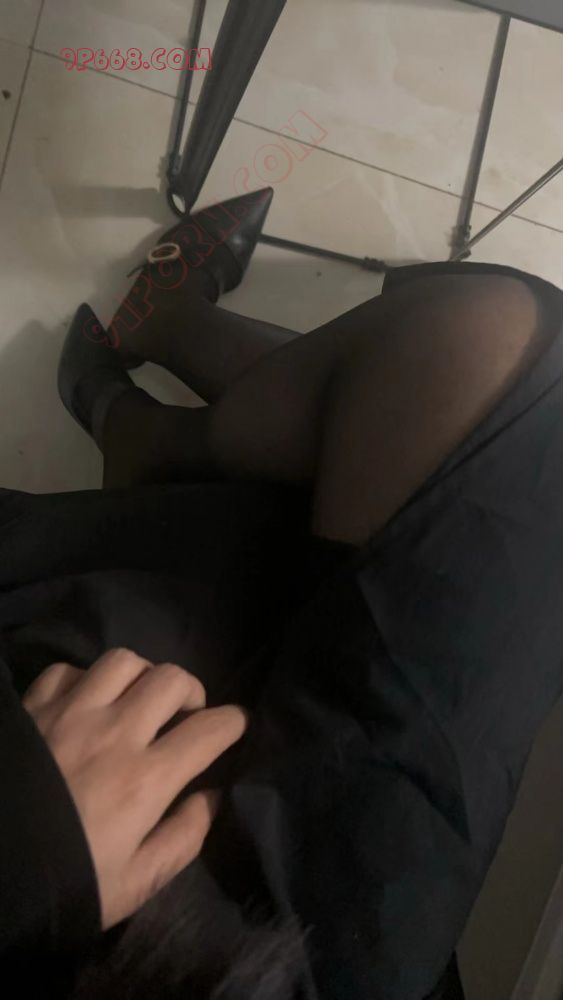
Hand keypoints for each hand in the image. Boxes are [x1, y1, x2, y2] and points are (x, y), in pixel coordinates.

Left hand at [23, 648, 246, 928]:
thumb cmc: (68, 881)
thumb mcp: (136, 882)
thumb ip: (184, 837)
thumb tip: (213, 796)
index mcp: (146, 779)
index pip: (210, 729)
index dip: (233, 723)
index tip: (235, 725)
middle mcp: (115, 733)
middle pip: (171, 679)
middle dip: (192, 692)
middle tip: (185, 715)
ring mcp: (71, 713)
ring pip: (124, 661)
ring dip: (141, 677)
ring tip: (137, 700)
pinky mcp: (34, 706)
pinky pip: (70, 670)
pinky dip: (86, 681)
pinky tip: (86, 704)